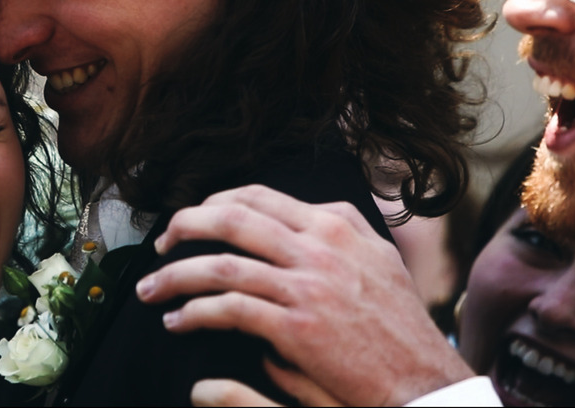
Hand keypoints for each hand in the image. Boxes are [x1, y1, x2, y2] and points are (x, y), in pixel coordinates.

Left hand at [136, 185, 473, 406]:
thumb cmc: (400, 326)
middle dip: (185, 227)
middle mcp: (319, 247)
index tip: (193, 219)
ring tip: (150, 290)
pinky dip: (193, 313)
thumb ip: (341, 231)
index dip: (215, 203)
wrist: (424, 378)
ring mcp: (307, 286)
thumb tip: (300, 219)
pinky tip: (177, 321)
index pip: (258, 196)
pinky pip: (228, 310)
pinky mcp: (297, 328)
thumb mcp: (378, 260)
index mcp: (335, 226)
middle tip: (160, 245)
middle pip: (231, 218)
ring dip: (175, 275)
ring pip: (221, 265)